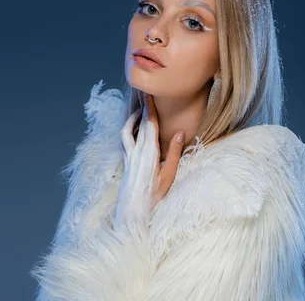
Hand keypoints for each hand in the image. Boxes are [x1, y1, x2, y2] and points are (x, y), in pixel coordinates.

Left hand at [113, 93, 185, 231]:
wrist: (133, 212)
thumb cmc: (154, 197)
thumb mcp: (169, 176)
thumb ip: (174, 153)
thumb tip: (181, 133)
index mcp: (149, 153)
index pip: (150, 124)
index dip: (150, 108)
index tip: (150, 93)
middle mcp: (136, 152)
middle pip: (139, 123)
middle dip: (142, 107)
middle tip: (144, 92)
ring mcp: (129, 156)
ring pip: (127, 130)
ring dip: (132, 117)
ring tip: (139, 108)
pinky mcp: (125, 162)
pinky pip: (124, 140)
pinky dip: (128, 129)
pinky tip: (132, 127)